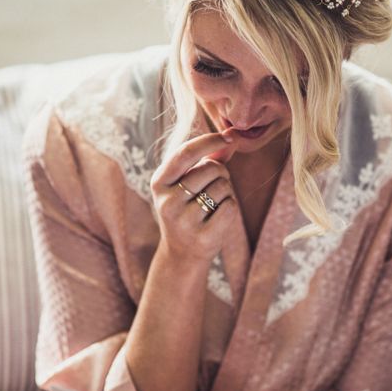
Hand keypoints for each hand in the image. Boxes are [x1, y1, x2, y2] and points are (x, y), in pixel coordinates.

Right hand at [150, 129, 240, 261]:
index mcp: (159, 182)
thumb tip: (232, 136)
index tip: (229, 136)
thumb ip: (208, 159)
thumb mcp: (188, 183)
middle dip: (221, 173)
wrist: (181, 254)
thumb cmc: (188, 209)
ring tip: (212, 205)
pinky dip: (230, 209)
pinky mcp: (202, 237)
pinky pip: (230, 207)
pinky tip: (217, 219)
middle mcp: (167, 201)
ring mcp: (183, 222)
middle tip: (213, 187)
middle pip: (211, 169)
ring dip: (226, 193)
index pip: (185, 153)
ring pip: (223, 187)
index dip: (209, 141)